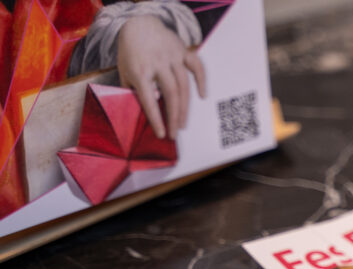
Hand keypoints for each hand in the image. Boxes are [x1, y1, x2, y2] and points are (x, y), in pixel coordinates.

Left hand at [117, 14, 206, 138]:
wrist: (139, 24)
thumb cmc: (130, 52)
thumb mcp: (124, 71)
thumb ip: (132, 90)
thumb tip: (145, 109)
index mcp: (140, 70)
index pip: (149, 99)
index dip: (156, 118)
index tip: (161, 134)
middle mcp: (157, 63)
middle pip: (171, 93)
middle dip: (174, 116)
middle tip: (175, 132)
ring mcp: (172, 56)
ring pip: (184, 85)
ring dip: (185, 106)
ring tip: (183, 123)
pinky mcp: (183, 51)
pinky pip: (196, 66)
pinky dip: (201, 81)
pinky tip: (202, 95)